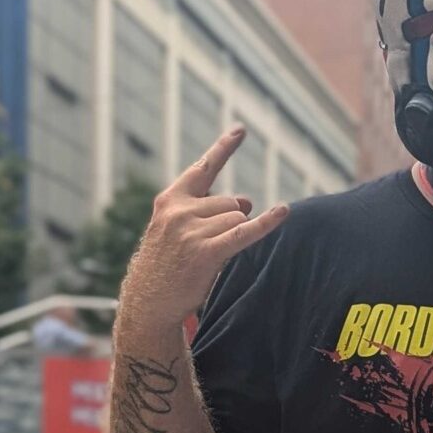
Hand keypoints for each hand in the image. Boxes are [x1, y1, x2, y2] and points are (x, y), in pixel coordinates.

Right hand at [119, 127, 288, 326]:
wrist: (149, 303)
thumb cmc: (167, 264)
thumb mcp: (178, 229)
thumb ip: (208, 209)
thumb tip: (246, 201)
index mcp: (171, 200)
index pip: (203, 168)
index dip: (223, 148)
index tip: (241, 130)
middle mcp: (179, 211)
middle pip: (230, 203)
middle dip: (230, 221)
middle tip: (208, 246)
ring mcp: (191, 231)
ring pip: (237, 219)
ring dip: (232, 237)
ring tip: (207, 257)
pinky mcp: (206, 252)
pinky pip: (244, 232)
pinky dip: (266, 223)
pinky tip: (284, 212)